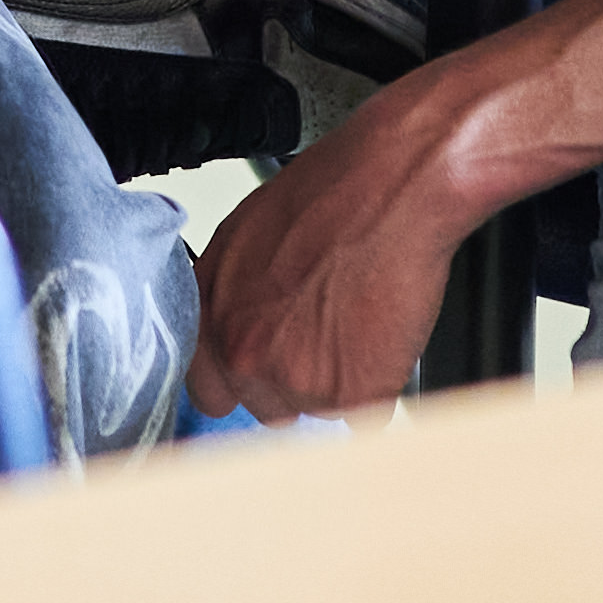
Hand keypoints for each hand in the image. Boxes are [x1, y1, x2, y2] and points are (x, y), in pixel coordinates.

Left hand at [185, 55, 510, 425]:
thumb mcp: (245, 238)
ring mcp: (296, 380)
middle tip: (325, 334)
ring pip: (318, 411)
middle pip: (266, 407)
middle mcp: (244, 354)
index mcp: (212, 315)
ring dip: (339, 384)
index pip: (209, 390)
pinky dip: (381, 387)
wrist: (393, 186)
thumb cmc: (330, 196)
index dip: (242, 380)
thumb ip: (230, 298)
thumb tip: (233, 328)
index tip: (263, 372)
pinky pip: (367, 416)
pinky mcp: (352, 394)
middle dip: (294, 381)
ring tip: (358, 324)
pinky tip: (383, 337)